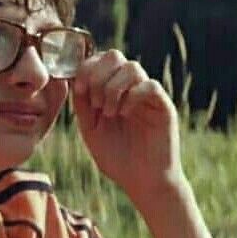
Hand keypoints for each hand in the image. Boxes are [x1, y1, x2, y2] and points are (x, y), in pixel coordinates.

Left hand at [71, 49, 186, 208]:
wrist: (142, 182)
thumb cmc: (116, 157)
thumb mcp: (90, 129)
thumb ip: (82, 104)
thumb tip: (73, 79)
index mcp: (110, 90)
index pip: (98, 61)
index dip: (85, 68)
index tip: (79, 90)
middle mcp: (130, 88)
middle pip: (114, 55)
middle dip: (98, 75)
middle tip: (94, 102)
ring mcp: (147, 95)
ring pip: (132, 67)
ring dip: (113, 88)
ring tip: (108, 112)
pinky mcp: (163, 106)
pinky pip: (150, 85)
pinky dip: (132, 96)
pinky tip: (124, 114)